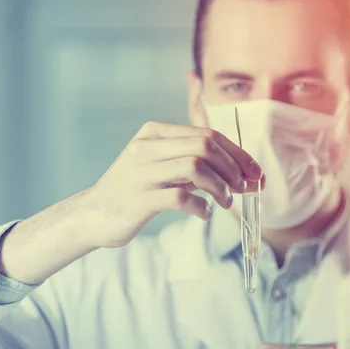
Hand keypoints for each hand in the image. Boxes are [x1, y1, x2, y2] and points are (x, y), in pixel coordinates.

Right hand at [83, 122, 262, 247]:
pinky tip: (204, 213)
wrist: (93, 215)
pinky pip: (181, 197)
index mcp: (155, 133)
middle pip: (205, 145)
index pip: (208, 134)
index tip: (255, 172)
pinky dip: (201, 206)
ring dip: (220, 187)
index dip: (238, 153)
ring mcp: (142, 172)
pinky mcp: (140, 199)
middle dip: (233, 167)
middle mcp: (147, 147)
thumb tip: (242, 174)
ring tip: (225, 202)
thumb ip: (195, 164)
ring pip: (196, 167)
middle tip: (243, 188)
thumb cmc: (136, 190)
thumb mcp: (163, 167)